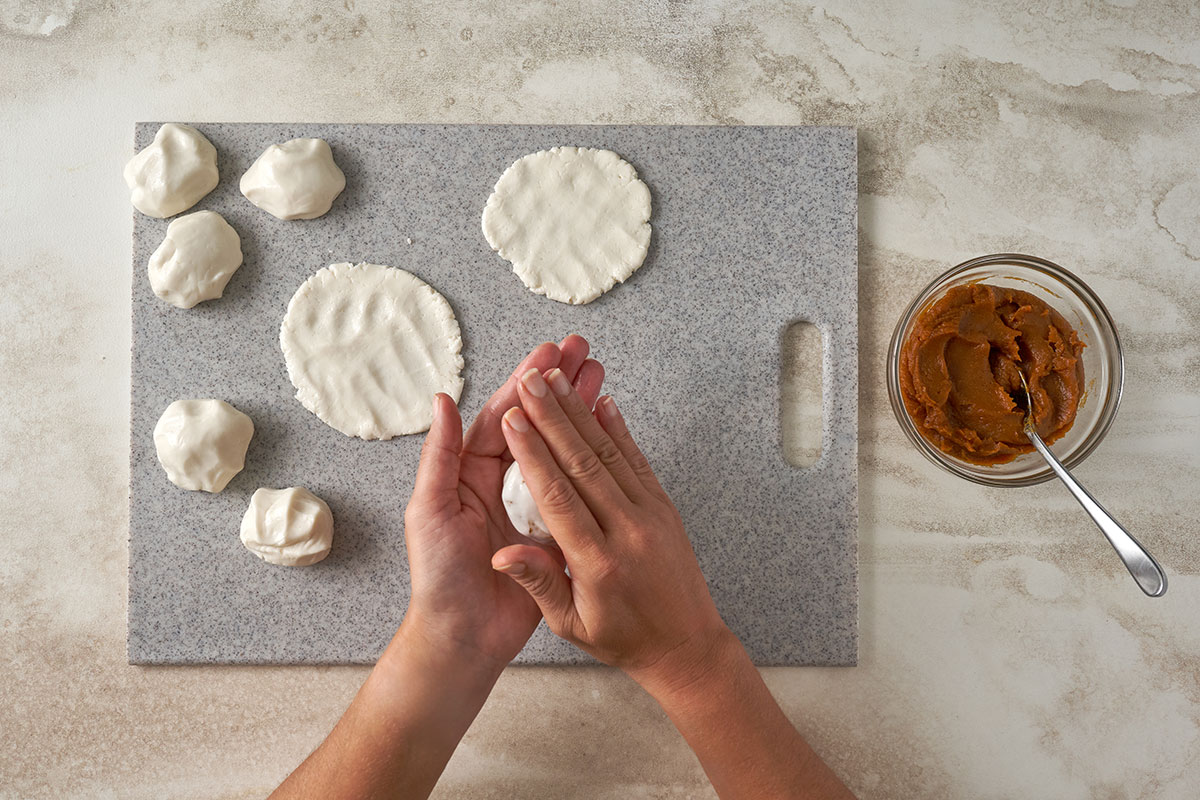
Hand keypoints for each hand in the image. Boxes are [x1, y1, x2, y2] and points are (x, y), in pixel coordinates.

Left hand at [401, 337, 604, 672]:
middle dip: (556, 386)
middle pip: (533, 423)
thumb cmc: (437, 578)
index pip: (502, 417)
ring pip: (557, 448)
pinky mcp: (552, 531)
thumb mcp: (430, 510)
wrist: (463, 638)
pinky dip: (589, 459)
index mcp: (469, 473)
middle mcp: (499, 483)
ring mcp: (527, 506)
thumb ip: (440, 455)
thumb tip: (443, 399)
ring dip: (576, 411)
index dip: (525, 385)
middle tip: (583, 350)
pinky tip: (606, 433)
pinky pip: (573, 488)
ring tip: (600, 375)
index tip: (549, 354)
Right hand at [491, 367, 729, 688]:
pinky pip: (638, 461)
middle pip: (583, 463)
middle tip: (531, 379)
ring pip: (609, 454)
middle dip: (553, 417)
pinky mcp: (665, 508)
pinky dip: (619, 430)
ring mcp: (651, 516)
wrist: (686, 646)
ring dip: (581, 413)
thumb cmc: (623, 640)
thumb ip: (538, 583)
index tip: (513, 420)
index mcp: (598, 563)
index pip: (558, 497)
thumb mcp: (571, 625)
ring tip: (558, 379)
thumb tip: (501, 554)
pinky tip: (603, 403)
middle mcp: (627, 532)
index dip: (533, 454)